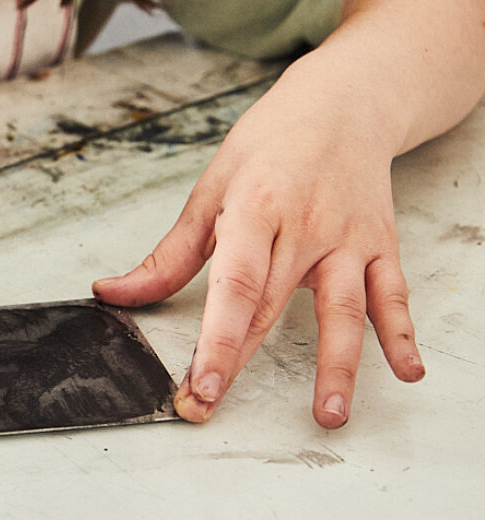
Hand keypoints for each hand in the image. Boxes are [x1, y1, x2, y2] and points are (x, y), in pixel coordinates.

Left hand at [92, 63, 424, 427]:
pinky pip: (392, 295)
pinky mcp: (380, 245)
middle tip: (209, 408)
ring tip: (329, 415)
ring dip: (338, 367)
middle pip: (272, 308)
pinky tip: (406, 371)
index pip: (234, 287)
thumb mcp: (209, 190)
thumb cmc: (268, 146)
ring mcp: (348, 239)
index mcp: (255, 210)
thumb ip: (168, 255)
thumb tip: (114, 294)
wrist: (342, 104)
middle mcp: (306, 227)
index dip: (216, 341)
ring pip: (345, 310)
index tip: (199, 385)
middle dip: (238, 363)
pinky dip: (401, 333)